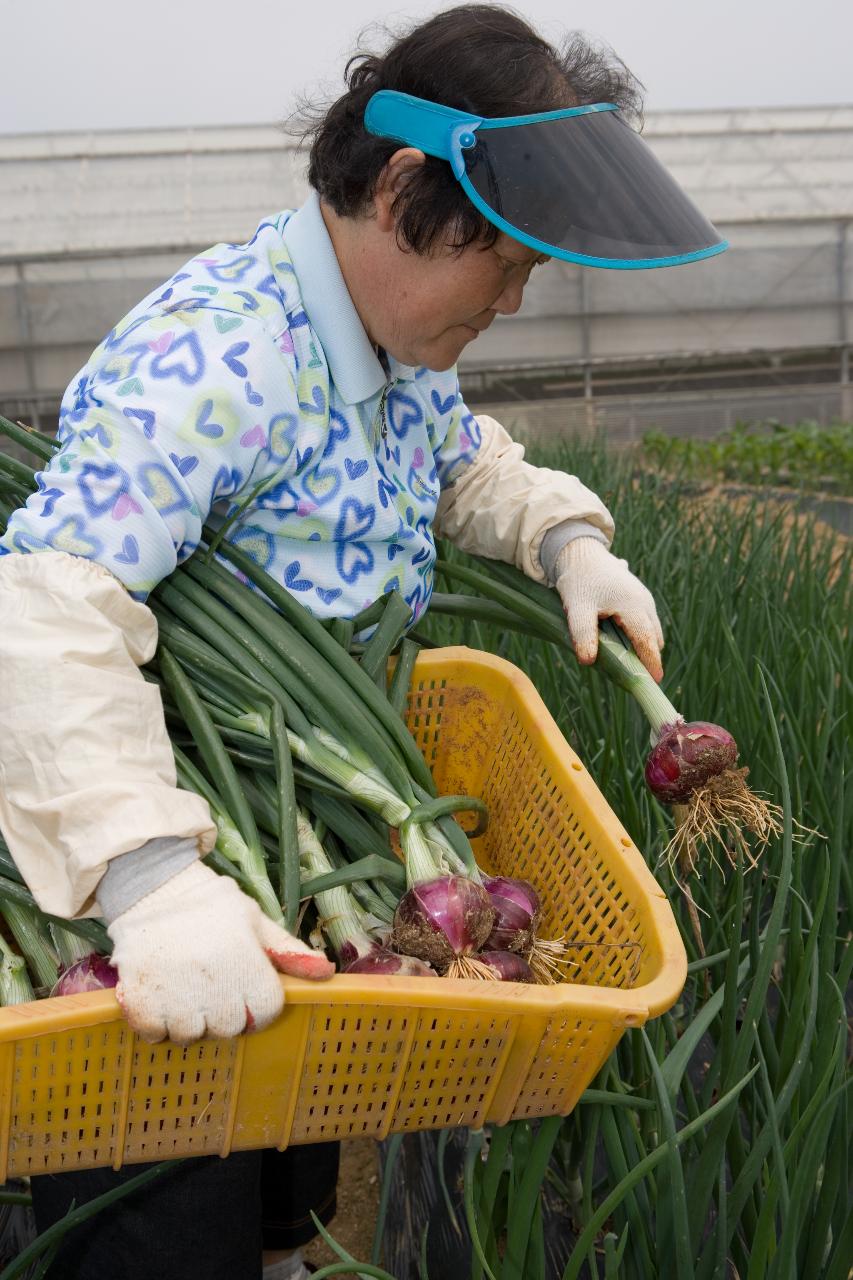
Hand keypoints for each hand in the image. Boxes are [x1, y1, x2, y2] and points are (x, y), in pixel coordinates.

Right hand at [107, 861, 333, 1044]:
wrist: (152, 886)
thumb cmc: (211, 905)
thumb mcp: (254, 921)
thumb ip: (288, 952)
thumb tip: (326, 972)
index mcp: (245, 962)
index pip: (264, 1013)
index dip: (257, 1005)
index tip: (243, 990)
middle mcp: (212, 984)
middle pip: (227, 1029)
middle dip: (222, 1015)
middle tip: (210, 987)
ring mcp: (174, 994)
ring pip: (189, 1036)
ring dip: (188, 1022)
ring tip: (183, 990)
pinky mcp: (139, 998)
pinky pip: (153, 1034)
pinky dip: (155, 1025)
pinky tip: (159, 997)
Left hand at [555, 538, 663, 681]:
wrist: (581, 553)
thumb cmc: (579, 581)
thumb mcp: (577, 609)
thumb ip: (583, 634)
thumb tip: (588, 661)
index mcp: (634, 606)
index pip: (647, 641)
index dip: (651, 663)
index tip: (654, 682)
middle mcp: (645, 602)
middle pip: (653, 638)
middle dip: (648, 658)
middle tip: (638, 678)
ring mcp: (644, 598)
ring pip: (651, 630)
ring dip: (643, 647)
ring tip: (630, 665)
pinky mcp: (639, 597)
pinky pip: (645, 622)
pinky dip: (639, 636)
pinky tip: (622, 645)